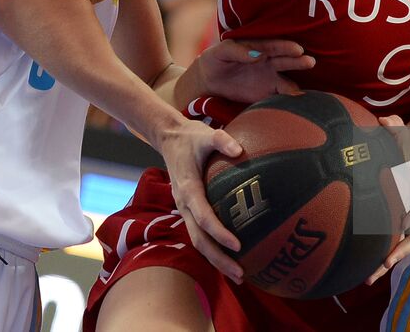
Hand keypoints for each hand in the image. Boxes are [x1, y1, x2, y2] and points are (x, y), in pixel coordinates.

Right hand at [158, 117, 244, 280]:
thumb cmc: (191, 137)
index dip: (219, 233)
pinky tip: (231, 255)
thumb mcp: (206, 134)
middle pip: (200, 240)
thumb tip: (240, 150)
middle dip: (219, 259)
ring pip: (198, 241)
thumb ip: (222, 140)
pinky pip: (200, 233)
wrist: (169, 138)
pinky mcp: (189, 209)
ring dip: (216, 260)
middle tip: (241, 274)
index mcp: (188, 189)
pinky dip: (214, 247)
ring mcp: (184, 209)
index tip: (238, 245)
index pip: (203, 217)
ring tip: (239, 275)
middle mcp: (184, 204)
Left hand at [193, 38, 314, 103]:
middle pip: (286, 62)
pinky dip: (288, 101)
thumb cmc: (214, 59)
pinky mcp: (265, 95)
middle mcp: (268, 63)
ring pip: (287, 82)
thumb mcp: (221, 51)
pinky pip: (279, 98)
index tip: (298, 49)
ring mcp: (269, 80)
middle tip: (310, 62)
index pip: (275, 47)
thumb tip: (257, 55)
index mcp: (259, 48)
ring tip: (306, 92)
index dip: (286, 47)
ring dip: (296, 86)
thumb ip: (237, 51)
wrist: (207, 81)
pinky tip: (296, 106)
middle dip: (298, 62)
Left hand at [366, 115, 409, 284]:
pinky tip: (359, 274)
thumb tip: (385, 119)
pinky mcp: (391, 229)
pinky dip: (376, 262)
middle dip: (400, 250)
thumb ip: (395, 127)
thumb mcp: (401, 136)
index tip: (402, 224)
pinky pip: (387, 248)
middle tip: (386, 260)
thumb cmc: (401, 150)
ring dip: (385, 263)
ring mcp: (404, 224)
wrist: (400, 161)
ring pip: (400, 249)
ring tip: (368, 278)